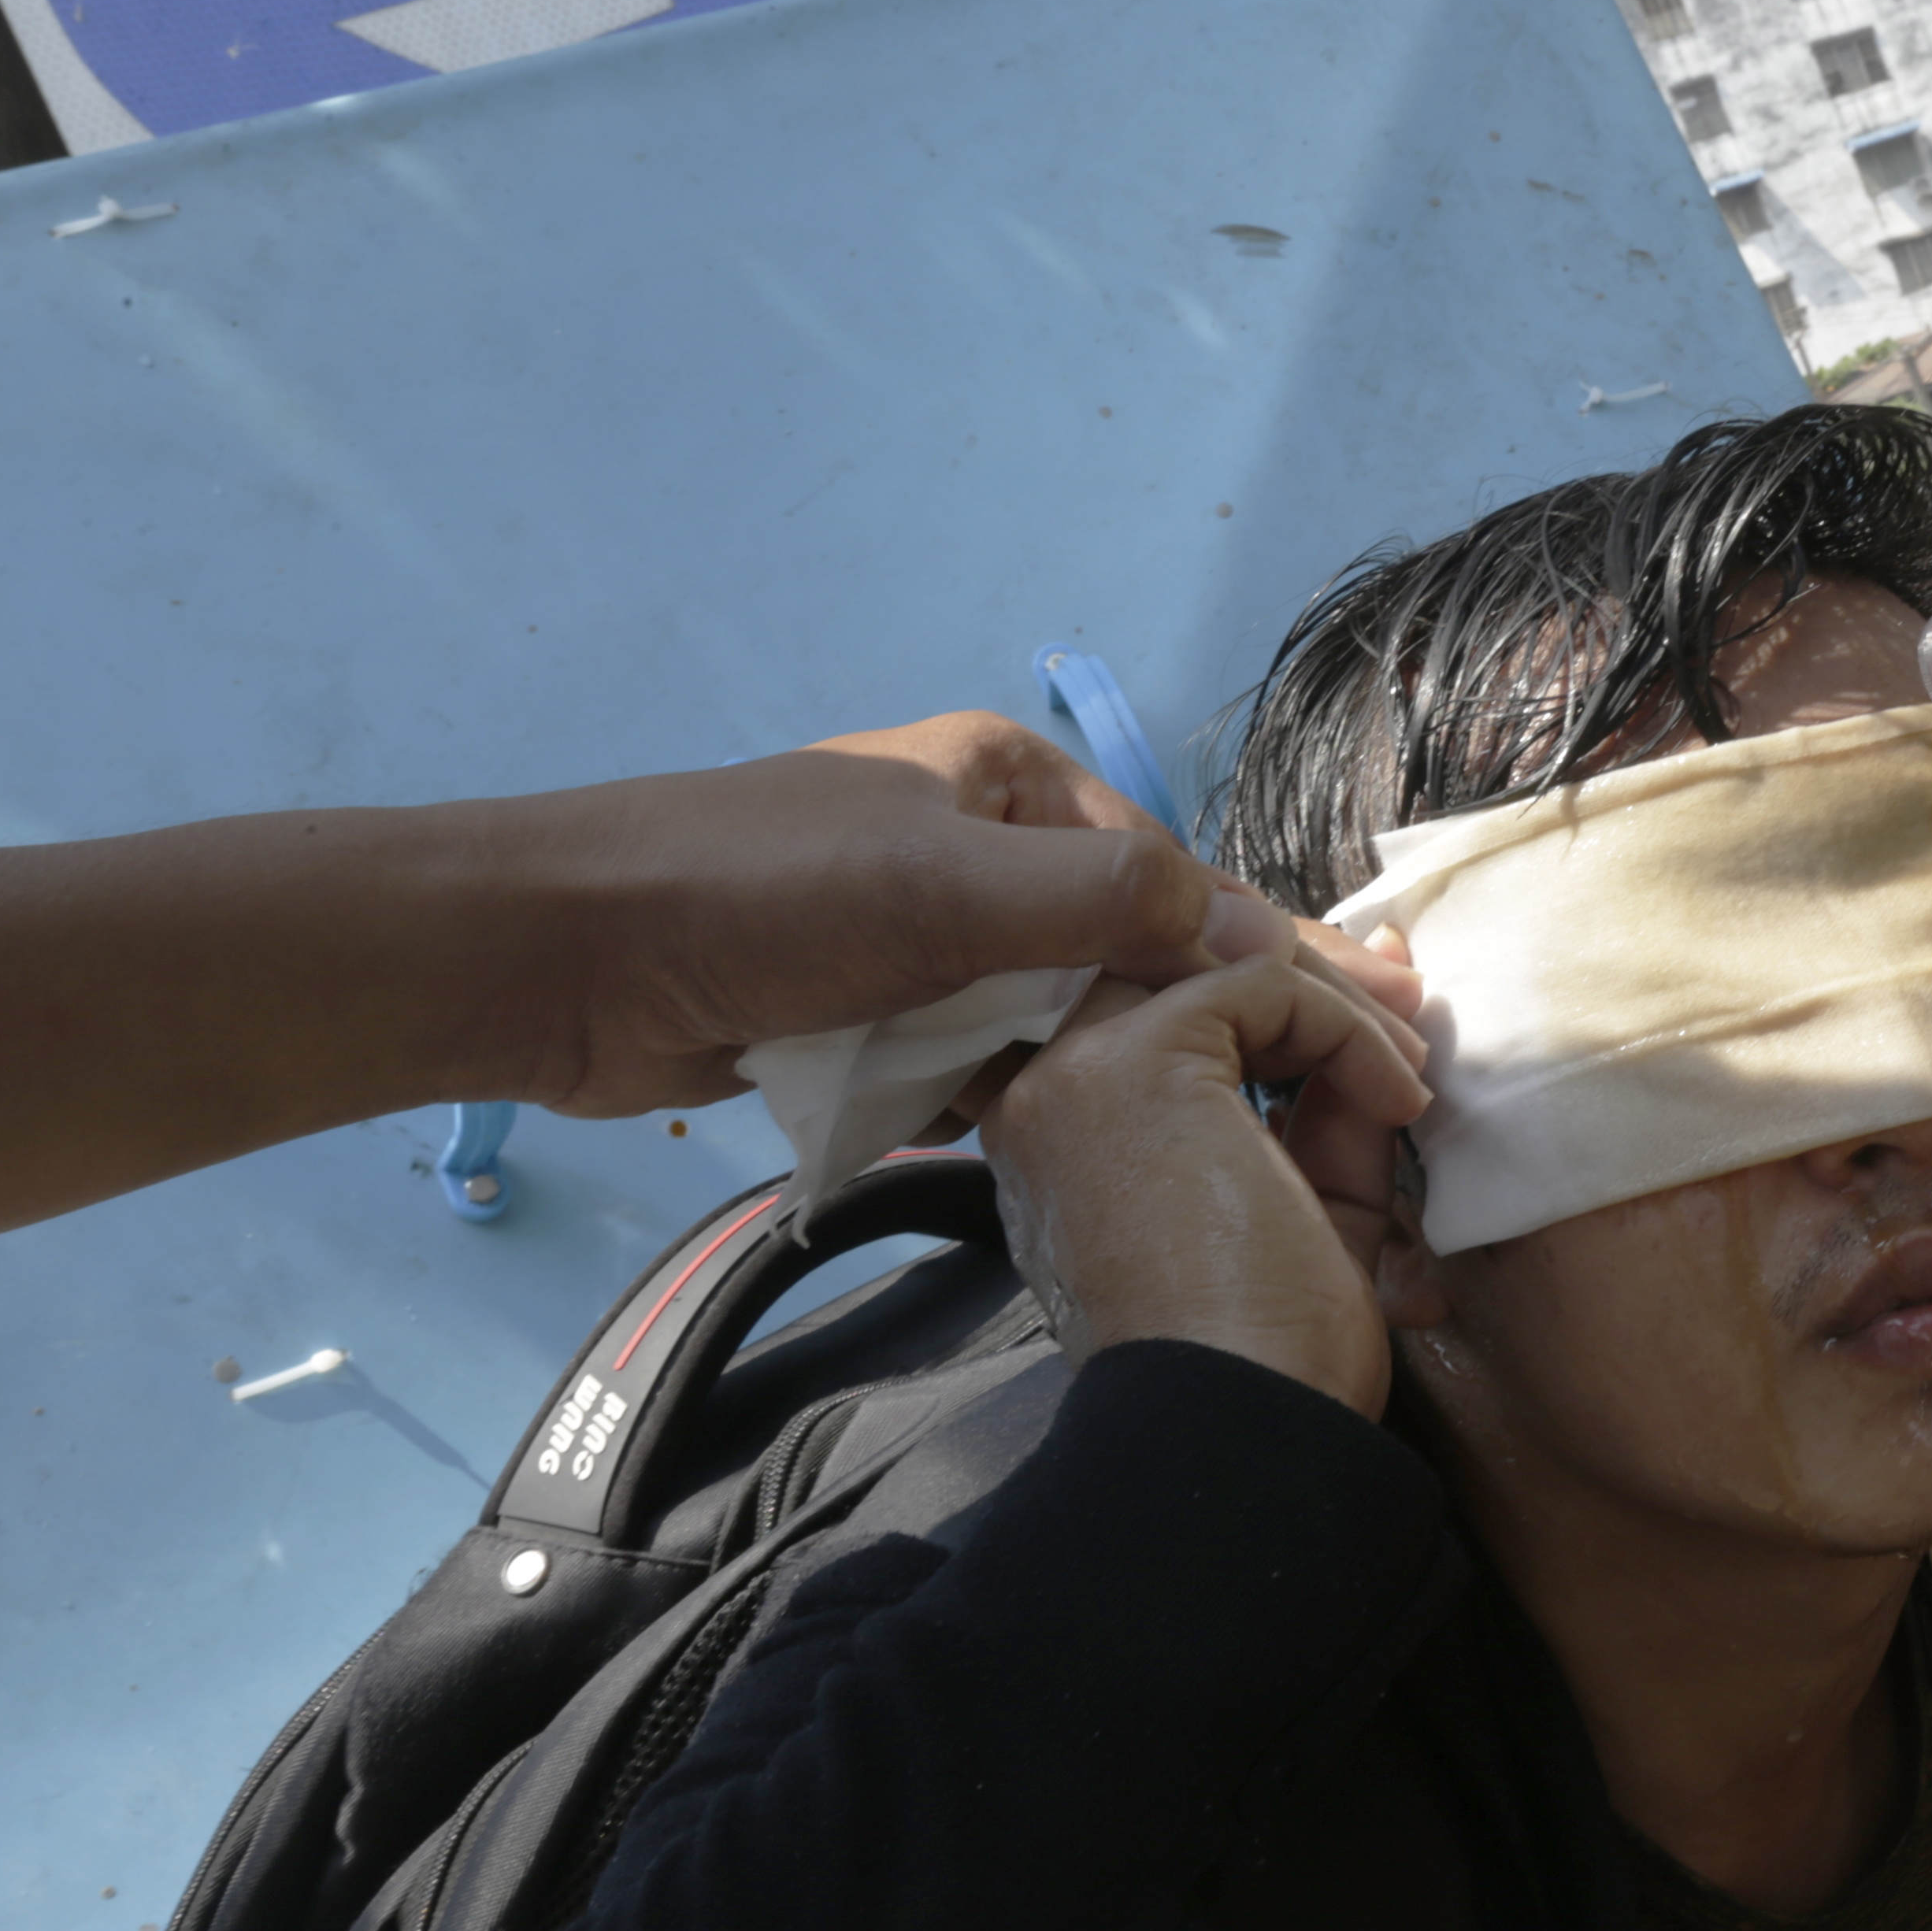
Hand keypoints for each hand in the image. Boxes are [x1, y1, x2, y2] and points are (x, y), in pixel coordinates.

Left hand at [0, 710, 1383, 1246]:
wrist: (554, 954)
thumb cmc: (752, 896)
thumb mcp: (951, 889)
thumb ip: (1110, 909)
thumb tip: (1257, 934)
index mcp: (1007, 781)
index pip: (1179, 879)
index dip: (1278, 953)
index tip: (1377, 1023)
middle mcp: (976, 844)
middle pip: (1132, 947)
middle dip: (1225, 1017)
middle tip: (1342, 1099)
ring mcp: (921, 932)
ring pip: (1060, 1011)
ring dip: (1128, 1068)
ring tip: (1250, 1137)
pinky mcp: (871, 1011)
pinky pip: (983, 1059)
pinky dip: (1032, 1098)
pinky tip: (1104, 1149)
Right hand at [979, 956, 1430, 1414]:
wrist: (1243, 1424)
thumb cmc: (1268, 1354)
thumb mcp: (1303, 1208)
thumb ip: (1323, 1113)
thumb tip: (1377, 1014)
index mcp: (1068, 1142)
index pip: (1155, 1012)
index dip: (1271, 1002)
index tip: (1370, 1022)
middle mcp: (1047, 1095)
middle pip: (1175, 964)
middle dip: (1302, 972)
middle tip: (1402, 1010)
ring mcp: (1080, 1072)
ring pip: (1215, 958)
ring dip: (1334, 993)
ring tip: (1410, 1064)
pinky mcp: (1138, 1062)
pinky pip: (1263, 986)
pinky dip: (1349, 1029)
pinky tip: (1400, 1097)